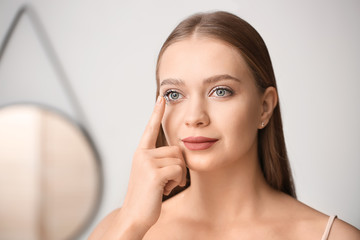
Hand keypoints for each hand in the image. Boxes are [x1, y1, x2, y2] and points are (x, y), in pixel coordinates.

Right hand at [121, 96, 186, 230]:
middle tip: (167, 180)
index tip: (161, 97)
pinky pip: (179, 170)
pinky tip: (165, 189)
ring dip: (178, 176)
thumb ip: (159, 159)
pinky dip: (177, 181)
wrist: (134, 215)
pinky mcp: (154, 173)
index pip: (150, 128)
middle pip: (176, 149)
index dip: (157, 113)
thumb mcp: (150, 173)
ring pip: (179, 160)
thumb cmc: (146, 195)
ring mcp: (147, 163)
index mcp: (141, 152)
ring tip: (164, 185)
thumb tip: (179, 151)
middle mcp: (142, 154)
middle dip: (178, 166)